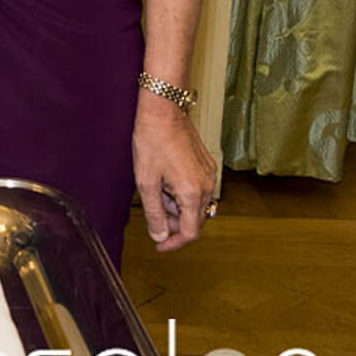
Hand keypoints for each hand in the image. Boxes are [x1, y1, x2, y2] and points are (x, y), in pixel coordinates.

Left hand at [133, 93, 218, 251]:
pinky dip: (182, 193)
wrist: (163, 111)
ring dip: (176, 206)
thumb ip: (154, 213)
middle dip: (173, 222)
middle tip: (152, 211)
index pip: (190, 232)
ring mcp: (210, 174)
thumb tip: (159, 236)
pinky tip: (165, 180)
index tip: (159, 244)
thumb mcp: (146, 182)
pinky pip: (198, 189)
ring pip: (196, 204)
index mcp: (193, 193)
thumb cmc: (152, 142)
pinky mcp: (207, 165)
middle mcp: (208, 186)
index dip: (174, 242)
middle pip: (194, 220)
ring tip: (156, 188)